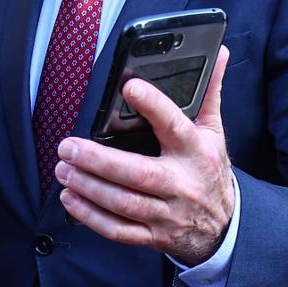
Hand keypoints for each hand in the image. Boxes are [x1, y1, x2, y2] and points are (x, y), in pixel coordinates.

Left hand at [55, 45, 233, 265]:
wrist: (223, 226)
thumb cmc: (209, 169)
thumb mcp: (213, 130)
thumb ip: (209, 92)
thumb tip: (217, 51)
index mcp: (195, 151)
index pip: (174, 125)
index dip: (153, 106)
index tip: (129, 86)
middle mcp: (181, 183)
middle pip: (138, 173)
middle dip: (99, 161)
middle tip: (68, 146)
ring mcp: (167, 213)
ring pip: (124, 202)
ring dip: (89, 186)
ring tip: (63, 169)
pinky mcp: (153, 235)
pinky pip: (119, 230)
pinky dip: (91, 217)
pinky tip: (70, 199)